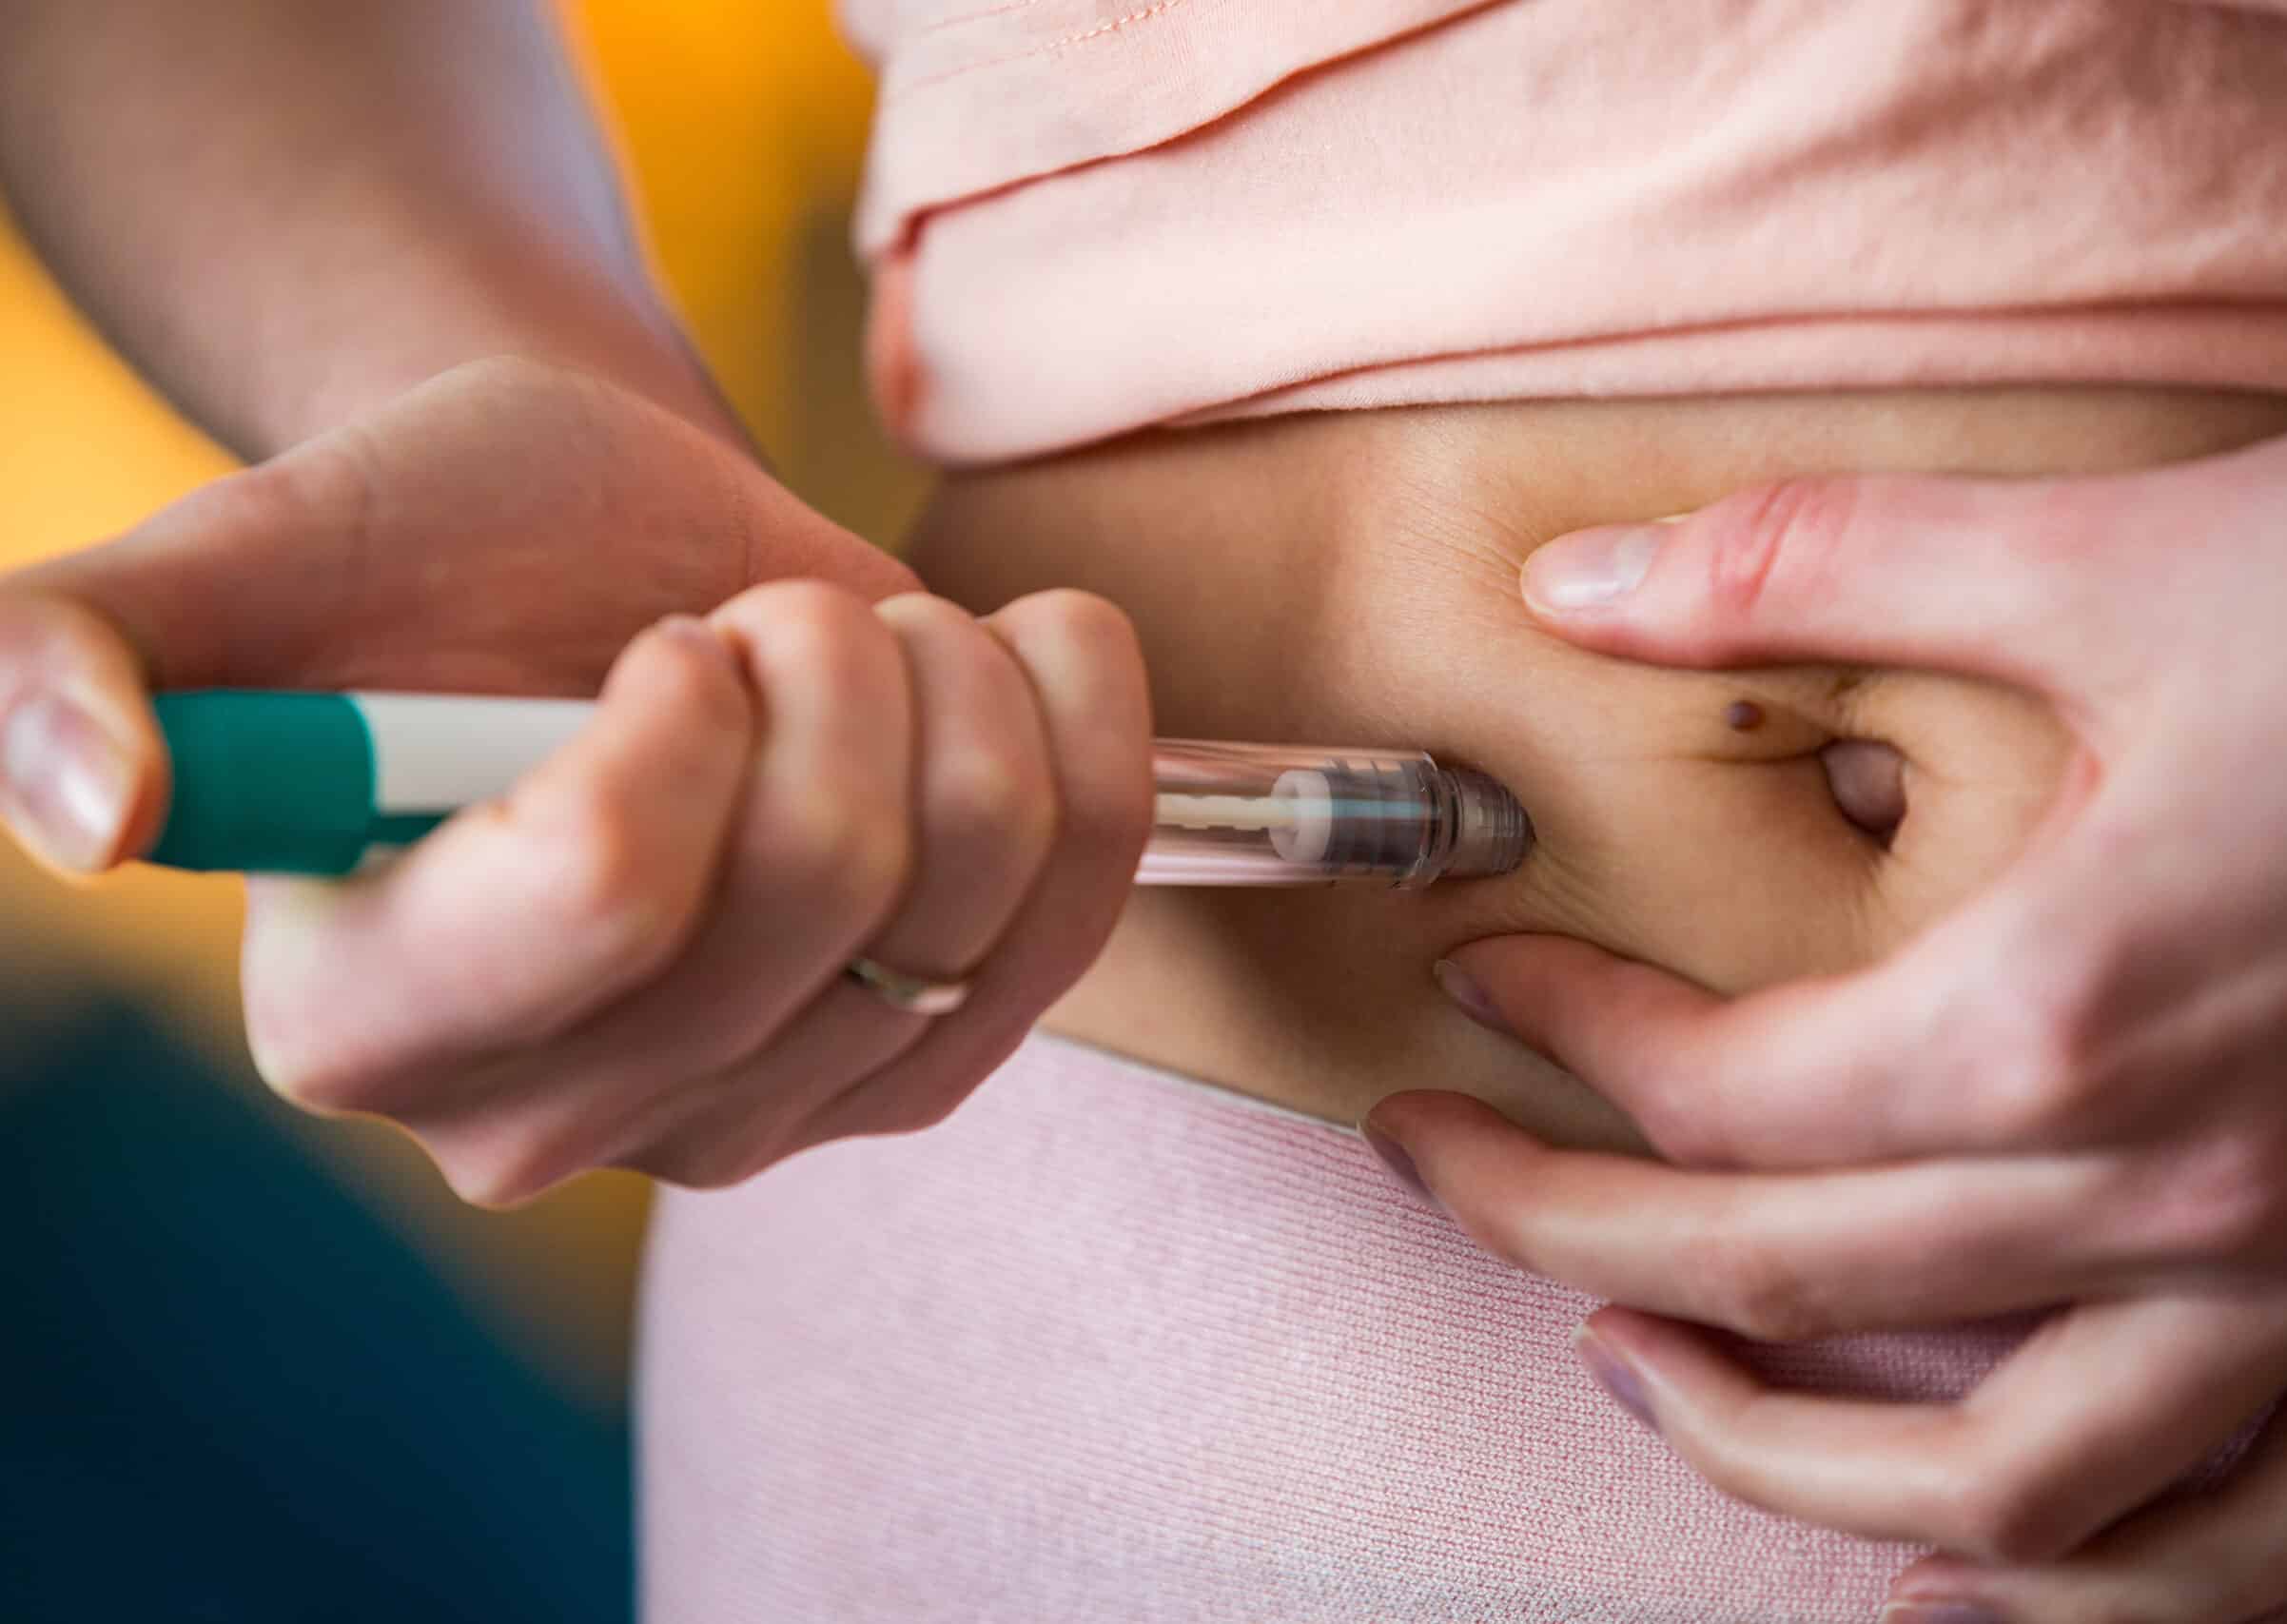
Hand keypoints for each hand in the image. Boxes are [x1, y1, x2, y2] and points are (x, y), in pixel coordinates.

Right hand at [0, 357, 1153, 1200]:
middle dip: (825, 659)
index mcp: (370, 1018)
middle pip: (826, 879)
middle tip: (752, 629)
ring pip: (979, 871)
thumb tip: (85, 806)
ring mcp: (762, 1117)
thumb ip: (83, 649)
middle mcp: (558, 1120)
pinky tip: (985, 676)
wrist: (622, 567)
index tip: (658, 640)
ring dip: (945, 677)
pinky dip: (1076, 720)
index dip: (684, 700)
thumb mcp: (258, 554)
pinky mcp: (920, 1068)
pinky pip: (1096, 889)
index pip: (610, 886)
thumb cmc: (444, 548)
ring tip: (845, 658)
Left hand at [1364, 411, 2286, 1622]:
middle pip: (1786, 1283)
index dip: (1556, 1038)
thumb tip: (1578, 587)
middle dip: (1560, 1237)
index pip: (1717, 1092)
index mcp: (2069, 1010)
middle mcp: (2184, 1193)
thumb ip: (1813, 566)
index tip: (1476, 981)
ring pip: (2009, 1493)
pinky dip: (2101, 1601)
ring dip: (1780, 1463)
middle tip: (1437, 1177)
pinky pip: (2263, 1551)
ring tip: (1635, 1380)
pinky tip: (1968, 1572)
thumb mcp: (2117, 551)